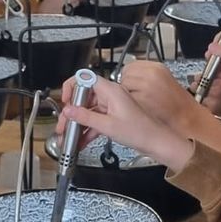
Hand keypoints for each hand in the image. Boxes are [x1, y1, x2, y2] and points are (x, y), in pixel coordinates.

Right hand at [59, 72, 192, 172]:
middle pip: (83, 97)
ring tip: (68, 137)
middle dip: (71, 112)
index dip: (71, 86)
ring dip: (77, 124)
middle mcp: (110, 95)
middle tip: (63, 126)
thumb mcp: (108, 126)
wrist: (157, 143)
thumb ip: (85, 117)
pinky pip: (95, 120)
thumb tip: (68, 110)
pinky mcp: (113, 117)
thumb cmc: (141, 132)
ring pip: (88, 110)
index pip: (85, 78)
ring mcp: (112, 106)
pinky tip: (80, 141)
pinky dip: (87, 129)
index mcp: (111, 91)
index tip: (65, 100)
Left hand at [118, 59, 199, 129]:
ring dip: (127, 93)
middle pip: (125, 73)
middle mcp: (152, 74)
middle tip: (136, 92)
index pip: (131, 65)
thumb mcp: (164, 78)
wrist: (186, 116)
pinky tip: (140, 106)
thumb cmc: (176, 101)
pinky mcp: (142, 99)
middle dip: (127, 83)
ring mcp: (146, 86)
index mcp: (157, 67)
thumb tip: (129, 73)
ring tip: (140, 99)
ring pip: (123, 85)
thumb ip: (147, 73)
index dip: (129, 74)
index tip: (133, 81)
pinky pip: (127, 97)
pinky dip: (130, 102)